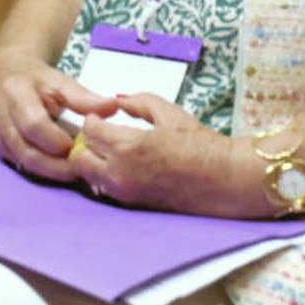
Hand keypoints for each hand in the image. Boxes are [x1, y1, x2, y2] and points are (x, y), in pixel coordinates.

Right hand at [0, 48, 116, 183]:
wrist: (5, 73)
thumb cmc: (36, 78)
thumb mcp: (59, 80)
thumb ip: (84, 97)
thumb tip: (112, 107)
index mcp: (15, 93)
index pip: (34, 124)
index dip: (58, 140)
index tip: (79, 144)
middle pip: (27, 150)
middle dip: (56, 165)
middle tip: (82, 168)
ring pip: (22, 162)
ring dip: (50, 171)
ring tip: (74, 171)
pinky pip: (19, 164)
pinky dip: (41, 170)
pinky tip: (59, 169)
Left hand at [71, 94, 256, 216]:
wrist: (225, 180)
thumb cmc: (201, 144)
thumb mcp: (168, 113)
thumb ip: (137, 102)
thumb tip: (116, 99)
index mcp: (127, 146)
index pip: (88, 131)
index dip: (93, 120)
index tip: (103, 117)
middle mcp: (120, 172)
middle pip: (79, 158)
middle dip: (85, 144)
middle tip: (101, 135)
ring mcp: (125, 192)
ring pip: (89, 177)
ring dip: (93, 163)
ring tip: (110, 151)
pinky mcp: (133, 204)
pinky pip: (105, 190)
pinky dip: (105, 178)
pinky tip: (122, 167)